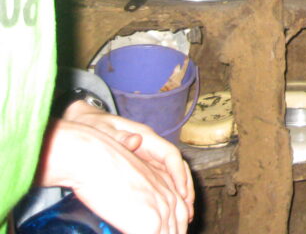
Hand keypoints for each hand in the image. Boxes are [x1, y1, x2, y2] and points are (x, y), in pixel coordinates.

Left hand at [63, 101, 194, 213]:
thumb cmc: (94, 126)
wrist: (85, 121)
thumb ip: (119, 136)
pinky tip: (167, 209)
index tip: (181, 192)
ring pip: (170, 175)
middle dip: (184, 187)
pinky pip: (159, 180)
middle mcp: (151, 147)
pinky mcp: (140, 166)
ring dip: (179, 193)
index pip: (170, 155)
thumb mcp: (104, 129)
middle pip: (176, 167)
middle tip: (188, 210)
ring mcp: (147, 157)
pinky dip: (166, 194)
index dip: (178, 174)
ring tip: (185, 214)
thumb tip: (135, 141)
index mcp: (146, 138)